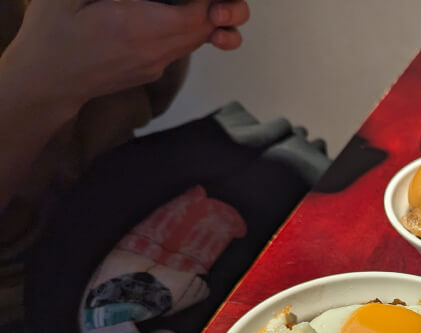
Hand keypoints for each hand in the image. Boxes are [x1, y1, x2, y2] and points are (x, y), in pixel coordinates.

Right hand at [4, 0, 246, 112]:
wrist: (46, 81)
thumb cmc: (52, 34)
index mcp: (137, 29)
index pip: (199, 16)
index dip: (210, 0)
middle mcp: (153, 52)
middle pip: (206, 29)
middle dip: (218, 8)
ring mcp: (155, 65)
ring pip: (196, 40)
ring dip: (205, 18)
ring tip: (200, 0)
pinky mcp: (150, 70)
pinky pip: (180, 47)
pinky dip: (187, 27)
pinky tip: (174, 9)